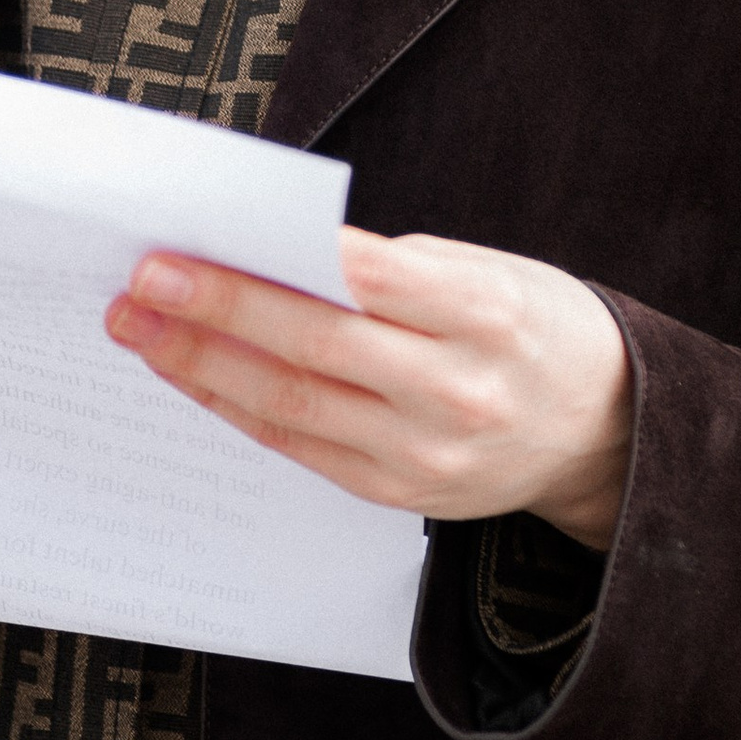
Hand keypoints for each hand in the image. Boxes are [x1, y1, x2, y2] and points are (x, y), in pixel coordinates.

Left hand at [103, 229, 631, 546]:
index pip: (364, 281)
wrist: (603, 432)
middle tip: (137, 282)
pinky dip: (237, 407)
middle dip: (214, 314)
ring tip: (139, 328)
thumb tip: (268, 253)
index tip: (186, 245)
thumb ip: (389, 269)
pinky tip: (191, 373)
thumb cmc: (531, 328)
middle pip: (315, 350)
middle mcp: (458, 391)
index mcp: (487, 313)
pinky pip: (300, 447)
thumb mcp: (487, 272)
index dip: (268, 266)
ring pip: (294, 407)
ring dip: (204, 366)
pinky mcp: (401, 494)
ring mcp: (428, 453)